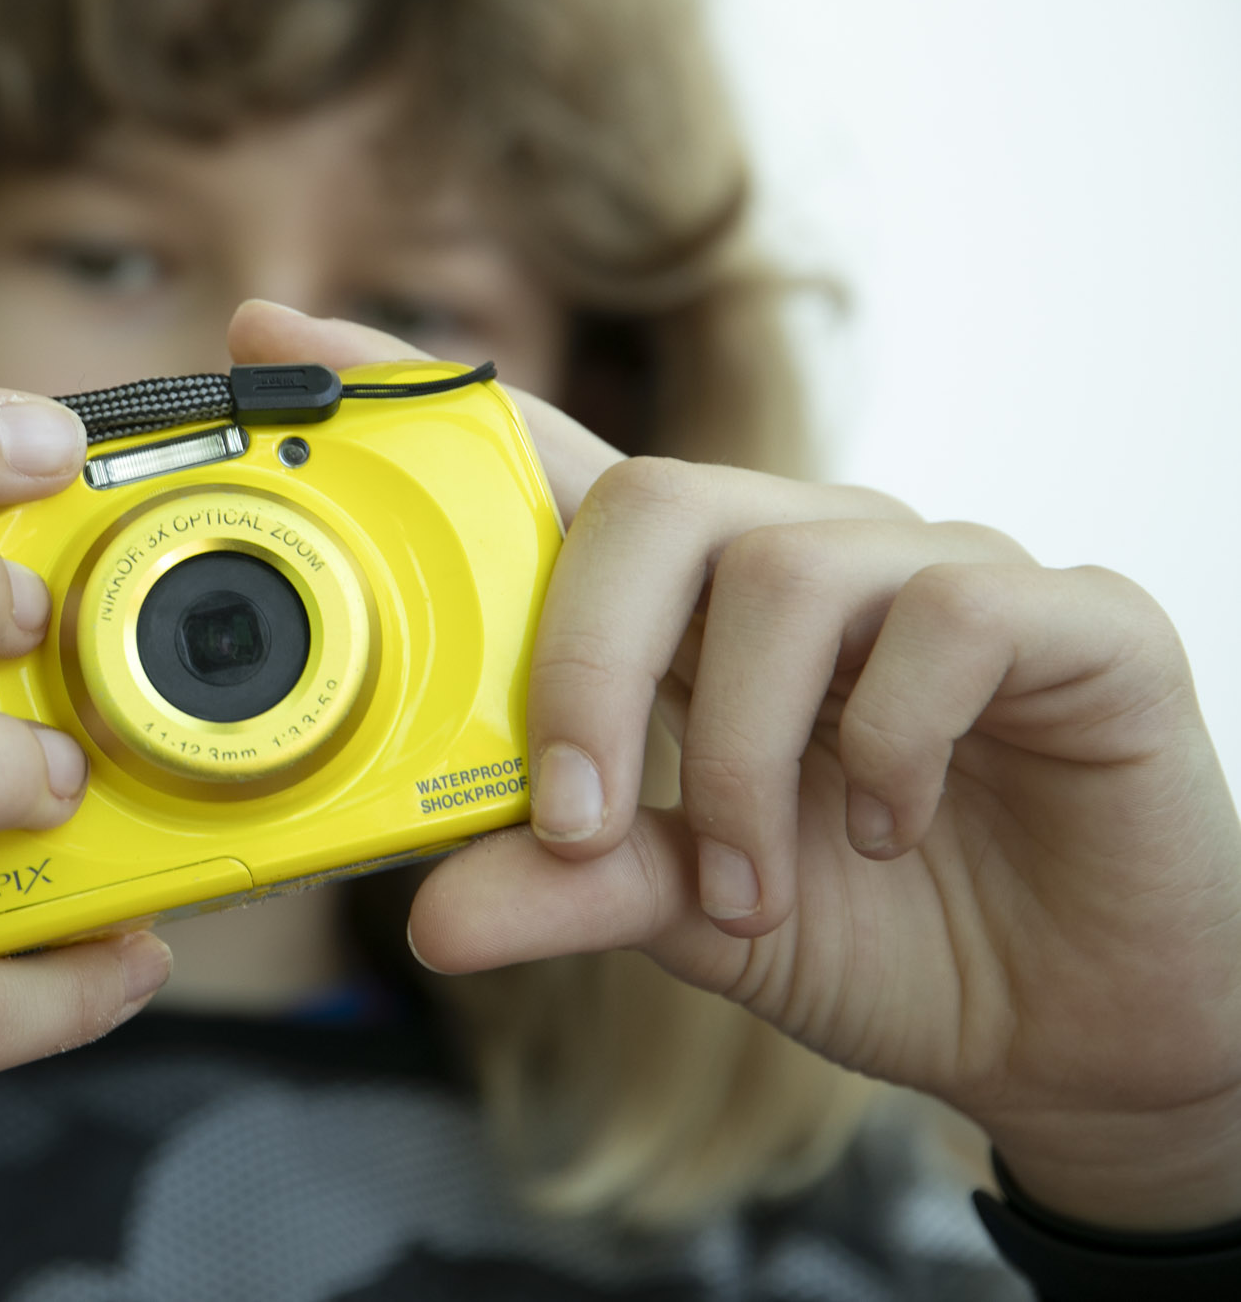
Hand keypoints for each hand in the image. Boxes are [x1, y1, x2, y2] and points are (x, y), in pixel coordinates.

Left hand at [230, 299, 1240, 1232]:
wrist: (1072, 1021)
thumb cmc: (869, 929)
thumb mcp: (686, 921)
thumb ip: (569, 888)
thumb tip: (430, 915)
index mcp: (691, 606)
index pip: (541, 458)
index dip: (413, 389)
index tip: (274, 325)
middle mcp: (802, 552)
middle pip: (648, 499)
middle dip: (582, 670)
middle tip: (571, 817)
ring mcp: (933, 570)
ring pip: (783, 570)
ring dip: (735, 758)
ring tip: (750, 881)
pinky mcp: (1068, 616)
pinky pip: (947, 618)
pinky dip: (889, 744)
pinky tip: (889, 827)